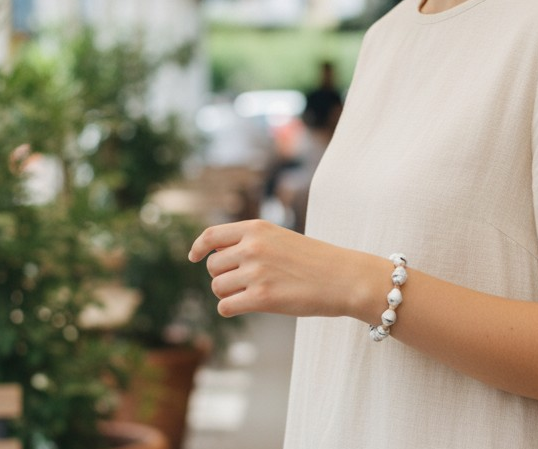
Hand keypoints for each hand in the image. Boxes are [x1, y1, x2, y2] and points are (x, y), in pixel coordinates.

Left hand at [188, 219, 379, 319]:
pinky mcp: (262, 298)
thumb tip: (214, 258)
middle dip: (223, 276)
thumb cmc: (313, 259)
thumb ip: (249, 242)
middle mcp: (252, 246)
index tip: (193, 257)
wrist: (343, 276)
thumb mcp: (279, 238)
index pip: (212, 235)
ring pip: (218, 288)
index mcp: (256, 228)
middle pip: (212, 266)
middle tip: (245, 281)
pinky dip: (232, 308)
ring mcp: (256, 272)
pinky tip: (250, 305)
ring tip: (253, 292)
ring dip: (229, 294)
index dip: (198, 248)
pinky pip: (226, 307)